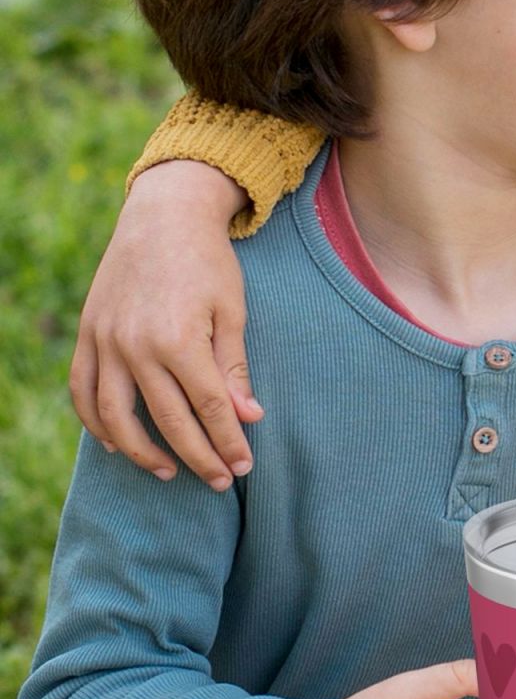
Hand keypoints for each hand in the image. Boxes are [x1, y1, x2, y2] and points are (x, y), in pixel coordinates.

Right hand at [69, 160, 256, 489]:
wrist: (162, 217)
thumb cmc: (208, 263)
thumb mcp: (232, 311)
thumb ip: (234, 368)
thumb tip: (248, 418)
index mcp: (181, 340)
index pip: (209, 409)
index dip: (228, 443)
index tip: (243, 467)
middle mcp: (137, 346)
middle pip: (168, 421)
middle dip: (198, 457)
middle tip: (219, 482)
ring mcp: (106, 342)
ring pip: (116, 417)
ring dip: (142, 452)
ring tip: (169, 471)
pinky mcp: (88, 334)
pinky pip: (84, 390)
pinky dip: (96, 423)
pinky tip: (118, 444)